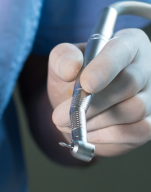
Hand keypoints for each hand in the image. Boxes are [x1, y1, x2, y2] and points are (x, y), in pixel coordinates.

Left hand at [48, 29, 150, 156]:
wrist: (79, 109)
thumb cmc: (75, 80)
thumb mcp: (62, 63)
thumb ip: (62, 59)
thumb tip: (71, 67)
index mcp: (127, 44)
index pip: (122, 50)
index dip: (105, 67)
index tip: (86, 84)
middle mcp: (146, 67)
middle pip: (130, 83)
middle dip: (92, 104)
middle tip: (59, 116)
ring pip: (133, 110)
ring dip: (96, 122)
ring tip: (71, 124)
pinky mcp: (148, 124)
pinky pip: (135, 132)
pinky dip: (106, 136)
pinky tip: (87, 134)